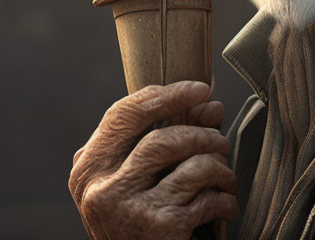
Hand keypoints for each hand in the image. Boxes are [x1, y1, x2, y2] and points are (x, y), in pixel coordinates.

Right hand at [69, 80, 237, 238]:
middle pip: (163, 138)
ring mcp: (128, 210)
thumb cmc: (139, 221)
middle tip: (221, 141)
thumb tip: (212, 105)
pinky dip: (225, 198)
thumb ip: (170, 138)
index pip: (123, 115)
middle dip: (203, 134)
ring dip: (219, 166)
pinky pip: (207, 196)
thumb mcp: (142, 178)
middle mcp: (100, 189)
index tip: (201, 88)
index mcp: (88, 169)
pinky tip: (225, 205)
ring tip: (225, 177)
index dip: (167, 95)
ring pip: (192, 164)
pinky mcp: (159, 228)